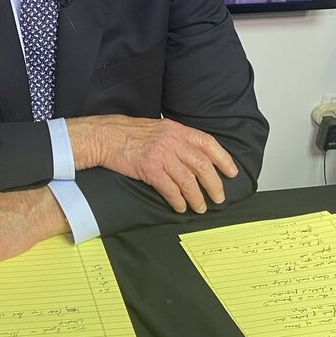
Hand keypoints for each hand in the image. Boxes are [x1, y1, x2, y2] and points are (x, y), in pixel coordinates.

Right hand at [68, 114, 237, 214]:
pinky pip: (170, 189)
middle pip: (202, 164)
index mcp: (175, 129)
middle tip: (219, 197)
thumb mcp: (156, 128)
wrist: (104, 137)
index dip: (223, 158)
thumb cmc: (126, 133)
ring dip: (197, 197)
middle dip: (214, 184)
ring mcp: (161, 154)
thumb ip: (174, 138)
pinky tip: (180, 207)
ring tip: (200, 207)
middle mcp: (171, 141)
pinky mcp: (150, 169)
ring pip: (188, 180)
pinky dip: (178, 200)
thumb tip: (190, 154)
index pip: (207, 143)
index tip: (232, 171)